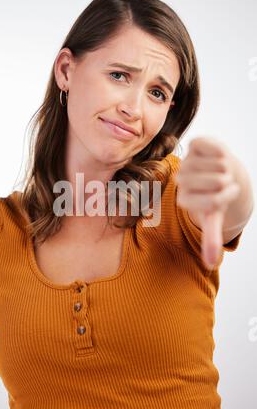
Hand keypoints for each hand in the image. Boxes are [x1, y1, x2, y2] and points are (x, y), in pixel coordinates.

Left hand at [174, 137, 239, 269]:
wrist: (218, 172)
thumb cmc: (216, 196)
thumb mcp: (214, 217)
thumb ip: (209, 238)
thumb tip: (210, 264)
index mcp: (184, 199)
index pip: (212, 202)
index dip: (224, 199)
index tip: (221, 198)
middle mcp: (181, 180)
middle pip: (217, 182)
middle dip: (228, 183)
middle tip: (223, 184)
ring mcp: (187, 161)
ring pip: (219, 165)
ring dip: (227, 169)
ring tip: (221, 172)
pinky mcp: (195, 144)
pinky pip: (214, 148)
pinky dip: (222, 153)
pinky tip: (218, 157)